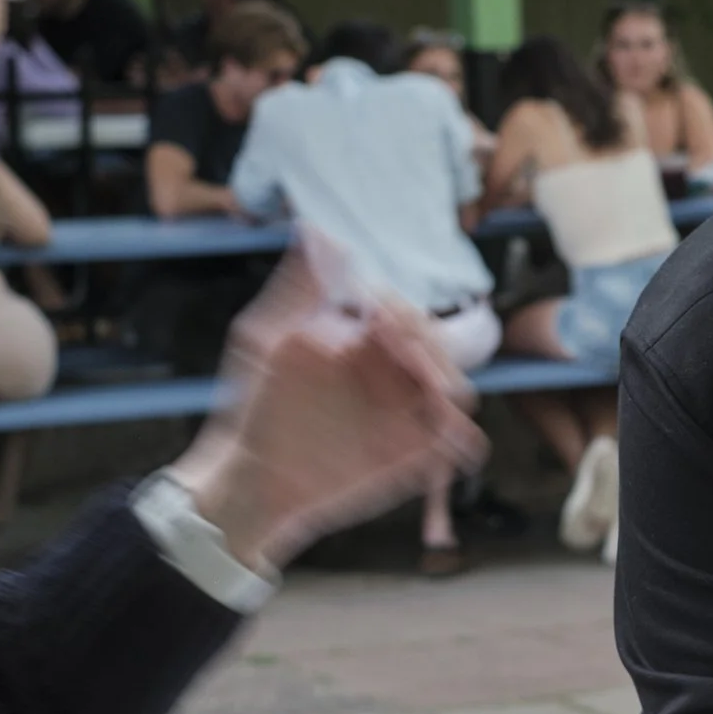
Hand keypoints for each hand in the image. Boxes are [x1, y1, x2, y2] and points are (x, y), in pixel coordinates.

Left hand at [166, 243, 486, 568]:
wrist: (253, 481)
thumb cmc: (252, 409)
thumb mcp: (263, 341)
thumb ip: (296, 290)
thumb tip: (317, 232)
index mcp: (360, 338)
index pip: (400, 312)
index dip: (401, 314)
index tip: (382, 325)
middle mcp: (387, 370)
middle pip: (435, 347)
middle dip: (432, 352)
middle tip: (418, 369)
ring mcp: (403, 412)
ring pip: (451, 390)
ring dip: (450, 389)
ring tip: (436, 399)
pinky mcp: (412, 455)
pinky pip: (450, 442)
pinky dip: (460, 439)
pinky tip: (451, 440)